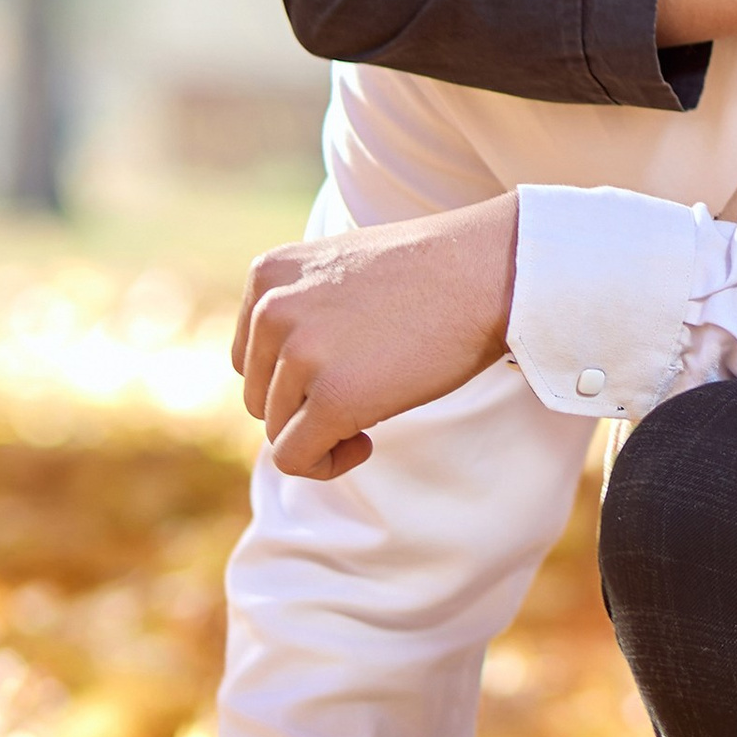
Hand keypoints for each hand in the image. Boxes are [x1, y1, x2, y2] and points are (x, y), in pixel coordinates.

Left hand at [236, 196, 517, 480]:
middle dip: (305, 406)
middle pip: (259, 397)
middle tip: (366, 387)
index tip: (343, 370)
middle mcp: (271, 311)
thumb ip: (298, 314)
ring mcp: (301, 355)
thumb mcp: (339, 273)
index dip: (293, 378)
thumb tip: (280, 387)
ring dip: (323, 432)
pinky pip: (296, 460)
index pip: (249, 357)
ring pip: (278, 430)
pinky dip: (326, 464)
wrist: (487, 272)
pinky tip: (366, 441)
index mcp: (268, 276)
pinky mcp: (333, 398)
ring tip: (375, 404)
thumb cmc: (428, 275)